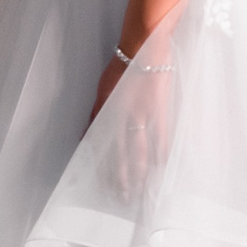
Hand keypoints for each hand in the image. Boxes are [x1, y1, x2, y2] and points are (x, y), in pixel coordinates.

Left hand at [91, 43, 175, 193]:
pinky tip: (161, 168)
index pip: (100, 148)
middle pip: (119, 156)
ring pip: (138, 152)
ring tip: (140, 191)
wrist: (143, 48)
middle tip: (122, 198)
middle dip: (120, 179)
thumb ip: (96, 114)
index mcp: (105, 113)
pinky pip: (160, 138)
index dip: (101, 168)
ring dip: (139, 173)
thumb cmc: (121, 66)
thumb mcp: (102, 90)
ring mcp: (141, 116)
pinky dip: (161, 154)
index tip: (102, 185)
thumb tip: (85, 136)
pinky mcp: (158, 111)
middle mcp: (120, 118)